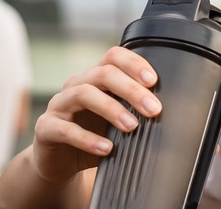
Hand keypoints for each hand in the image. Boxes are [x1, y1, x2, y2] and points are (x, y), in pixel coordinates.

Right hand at [31, 46, 161, 183]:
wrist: (59, 162)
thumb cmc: (94, 135)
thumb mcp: (117, 121)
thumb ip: (136, 111)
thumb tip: (175, 114)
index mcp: (95, 78)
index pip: (113, 57)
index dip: (134, 63)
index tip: (154, 80)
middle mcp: (76, 85)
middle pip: (103, 74)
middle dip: (132, 90)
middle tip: (154, 109)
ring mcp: (58, 104)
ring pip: (83, 94)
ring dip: (112, 109)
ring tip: (132, 127)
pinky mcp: (45, 128)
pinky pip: (65, 129)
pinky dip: (87, 139)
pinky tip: (107, 148)